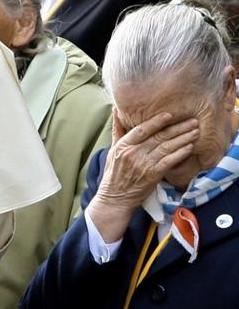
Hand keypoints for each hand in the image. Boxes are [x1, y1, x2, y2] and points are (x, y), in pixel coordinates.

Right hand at [87, 110, 198, 242]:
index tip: (170, 114)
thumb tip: (116, 109)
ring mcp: (144, 164)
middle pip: (159, 137)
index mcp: (124, 145)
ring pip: (166, 147)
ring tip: (195, 132)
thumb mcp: (112, 149)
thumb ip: (118, 130)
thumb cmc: (114, 173)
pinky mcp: (153, 175)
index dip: (156, 121)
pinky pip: (169, 161)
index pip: (142, 129)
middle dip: (178, 128)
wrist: (115, 198)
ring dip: (183, 139)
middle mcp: (134, 153)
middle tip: (192, 120)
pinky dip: (180, 153)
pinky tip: (189, 147)